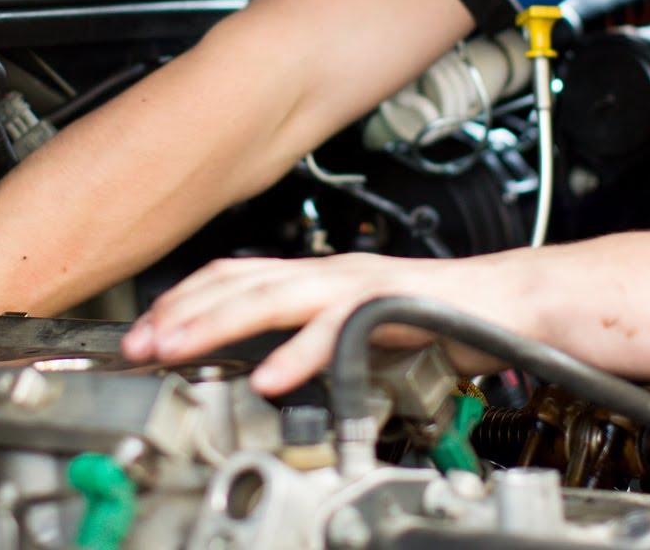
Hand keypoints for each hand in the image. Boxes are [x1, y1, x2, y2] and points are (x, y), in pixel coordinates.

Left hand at [121, 252, 528, 394]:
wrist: (513, 304)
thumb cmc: (441, 315)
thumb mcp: (357, 325)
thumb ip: (312, 335)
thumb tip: (262, 360)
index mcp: (319, 276)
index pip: (235, 274)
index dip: (184, 297)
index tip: (144, 326)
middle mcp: (330, 272)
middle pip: (238, 282)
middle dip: (180, 312)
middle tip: (136, 343)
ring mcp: (358, 286)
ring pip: (273, 298)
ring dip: (217, 324)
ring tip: (176, 349)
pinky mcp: (391, 308)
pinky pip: (336, 331)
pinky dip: (298, 354)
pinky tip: (269, 378)